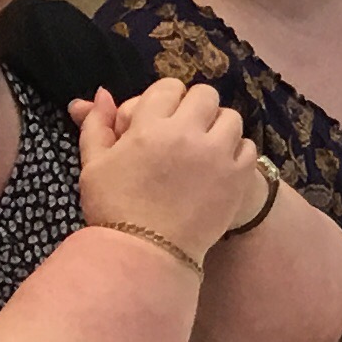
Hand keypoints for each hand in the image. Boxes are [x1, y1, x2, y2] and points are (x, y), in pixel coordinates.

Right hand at [74, 78, 264, 255]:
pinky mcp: (238, 176)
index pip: (168, 88)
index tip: (164, 114)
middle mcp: (186, 134)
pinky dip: (236, 151)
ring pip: (230, 117)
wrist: (147, 253)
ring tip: (204, 145)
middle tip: (187, 126)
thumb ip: (97, 125)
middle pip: (205, 95)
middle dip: (195, 106)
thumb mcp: (94, 164)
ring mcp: (216, 154)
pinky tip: (220, 164)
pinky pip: (247, 146)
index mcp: (149, 127)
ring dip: (218, 126)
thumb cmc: (114, 208)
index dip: (166, 98)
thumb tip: (101, 93)